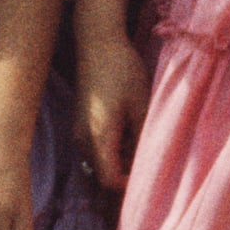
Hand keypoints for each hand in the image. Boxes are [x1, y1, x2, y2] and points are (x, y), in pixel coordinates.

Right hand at [76, 27, 152, 191]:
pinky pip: (95, 148)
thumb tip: (150, 163)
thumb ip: (143, 139)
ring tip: (141, 140)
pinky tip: (129, 130)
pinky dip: (112, 148)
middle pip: (102, 175)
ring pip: (99, 161)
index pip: (108, 180)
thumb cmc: (122, 71)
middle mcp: (82, 139)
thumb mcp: (141, 106)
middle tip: (150, 158)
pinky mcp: (79, 123)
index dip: (128, 185)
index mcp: (98, 137)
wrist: (97, 44)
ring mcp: (78, 131)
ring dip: (119, 160)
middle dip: (126, 173)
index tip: (149, 175)